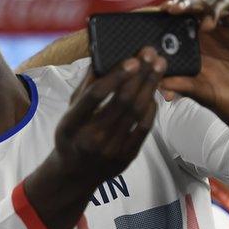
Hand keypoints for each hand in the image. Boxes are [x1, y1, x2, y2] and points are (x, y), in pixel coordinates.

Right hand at [56, 46, 167, 183]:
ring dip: (150, 86)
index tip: (133, 59)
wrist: (75, 174)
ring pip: (137, 112)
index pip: (96, 95)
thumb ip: (84, 88)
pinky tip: (153, 92)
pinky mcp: (126, 157)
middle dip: (140, 75)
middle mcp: (92, 138)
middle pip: (122, 101)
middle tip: (152, 54)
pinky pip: (144, 128)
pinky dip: (151, 108)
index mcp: (72, 124)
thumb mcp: (69, 113)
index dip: (116, 76)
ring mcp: (111, 149)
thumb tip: (100, 58)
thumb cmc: (71, 137)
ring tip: (159, 67)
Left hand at [158, 0, 228, 131]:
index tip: (162, 10)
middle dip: (187, 4)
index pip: (183, 20)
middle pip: (200, 7)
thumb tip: (156, 80)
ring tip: (207, 25)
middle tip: (176, 9)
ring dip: (213, 8)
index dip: (173, 12)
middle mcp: (217, 34)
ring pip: (224, 4)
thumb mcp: (201, 94)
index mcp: (199, 45)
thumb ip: (181, 84)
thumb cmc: (227, 104)